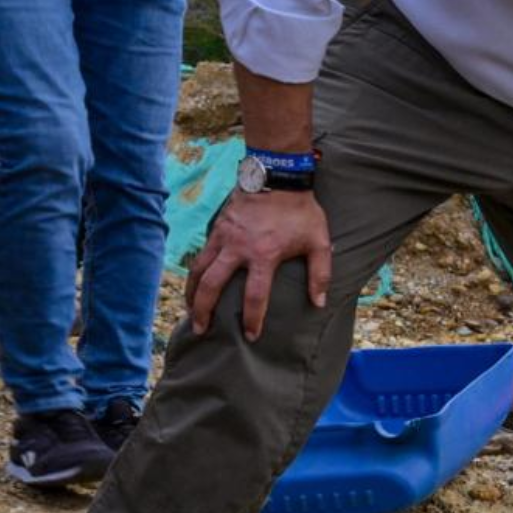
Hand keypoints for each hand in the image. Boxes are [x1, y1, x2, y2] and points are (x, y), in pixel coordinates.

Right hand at [185, 190, 330, 340]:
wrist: (277, 176)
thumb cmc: (301, 211)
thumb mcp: (319, 241)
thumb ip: (320, 273)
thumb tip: (318, 303)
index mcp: (264, 254)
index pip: (254, 295)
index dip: (252, 318)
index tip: (251, 335)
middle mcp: (238, 248)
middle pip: (212, 285)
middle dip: (205, 310)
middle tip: (203, 330)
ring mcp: (223, 237)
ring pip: (198, 271)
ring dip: (192, 294)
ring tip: (191, 312)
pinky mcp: (216, 229)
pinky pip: (200, 256)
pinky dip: (194, 273)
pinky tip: (195, 285)